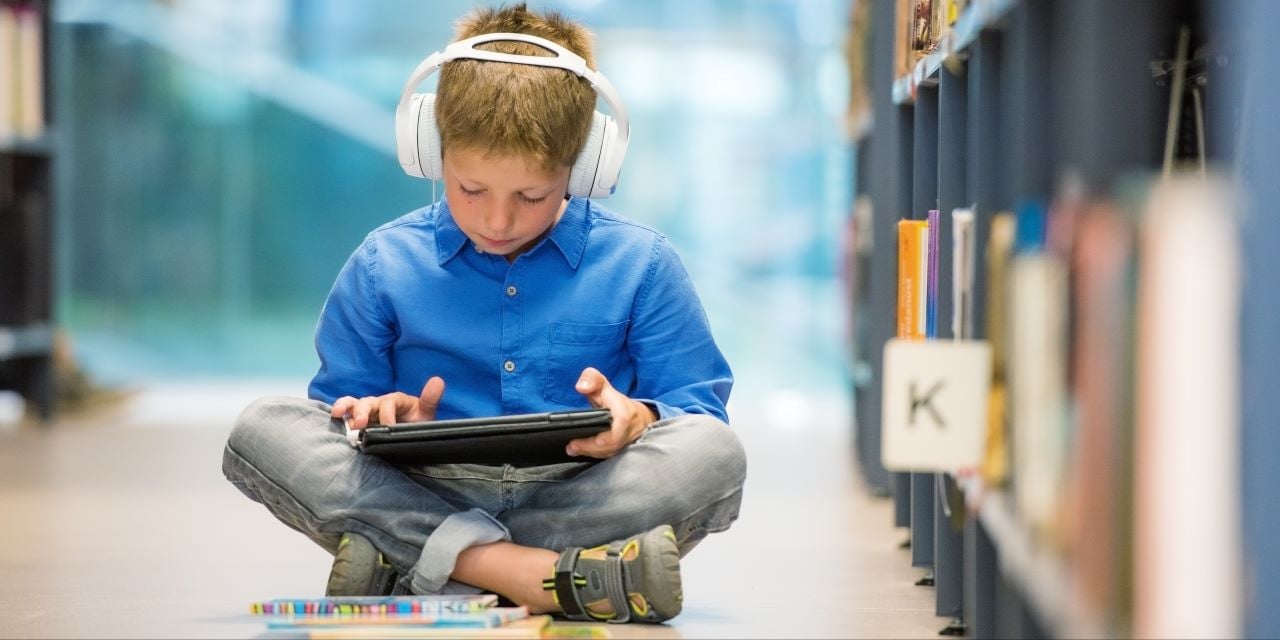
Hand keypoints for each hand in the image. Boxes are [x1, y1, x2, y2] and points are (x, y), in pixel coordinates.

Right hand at [331, 377, 445, 428]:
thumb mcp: (426, 413)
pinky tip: (332, 419)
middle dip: (362, 411)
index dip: (387, 414)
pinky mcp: (358, 420)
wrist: (410, 436)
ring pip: (354, 404)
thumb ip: (430, 399)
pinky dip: (338, 413)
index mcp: (396, 401)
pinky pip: (346, 413)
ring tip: (337, 415)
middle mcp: (379, 403)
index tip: (389, 428)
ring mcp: (368, 411)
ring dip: (345, 408)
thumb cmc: (417, 423)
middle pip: (368, 401)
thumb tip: (438, 380)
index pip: (389, 402)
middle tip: (360, 424)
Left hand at [566, 367, 656, 458]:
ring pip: (611, 451)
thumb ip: (591, 379)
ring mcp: (628, 441)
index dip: (611, 433)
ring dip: (591, 452)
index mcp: (625, 410)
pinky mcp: (623, 450)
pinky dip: (595, 455)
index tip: (596, 440)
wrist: (637, 417)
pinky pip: (610, 455)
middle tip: (572, 446)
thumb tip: (581, 386)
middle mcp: (629, 428)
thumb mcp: (602, 385)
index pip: (623, 421)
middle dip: (591, 446)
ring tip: (573, 449)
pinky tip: (582, 452)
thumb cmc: (615, 402)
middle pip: (613, 442)